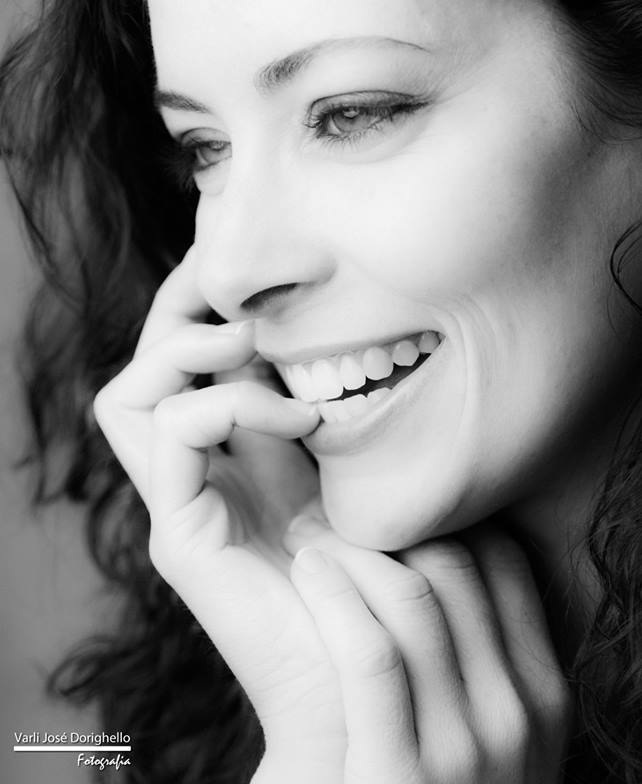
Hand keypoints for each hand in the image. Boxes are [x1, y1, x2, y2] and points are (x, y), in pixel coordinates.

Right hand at [93, 248, 347, 773]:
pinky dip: (229, 405)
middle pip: (144, 370)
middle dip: (177, 308)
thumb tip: (355, 336)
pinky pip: (170, 434)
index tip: (251, 264)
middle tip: (221, 271)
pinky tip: (296, 419)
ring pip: (127, 397)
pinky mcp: (181, 534)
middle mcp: (196, 475)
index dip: (205, 306)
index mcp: (235, 457)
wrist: (371, 675)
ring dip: (190, 350)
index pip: (188, 366)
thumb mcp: (359, 469)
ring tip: (255, 342)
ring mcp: (181, 504)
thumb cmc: (381, 573)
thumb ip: (339, 416)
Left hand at [278, 507, 572, 783]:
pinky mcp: (397, 774)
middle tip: (336, 511)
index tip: (392, 507)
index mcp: (541, 692)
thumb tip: (434, 553)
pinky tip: (309, 572)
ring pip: (415, 600)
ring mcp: (465, 749)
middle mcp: (517, 715)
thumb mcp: (485, 726)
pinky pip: (371, 655)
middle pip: (458, 569)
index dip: (444, 519)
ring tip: (311, 538)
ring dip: (354, 553)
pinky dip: (337, 598)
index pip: (502, 562)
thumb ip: (475, 655)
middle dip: (394, 527)